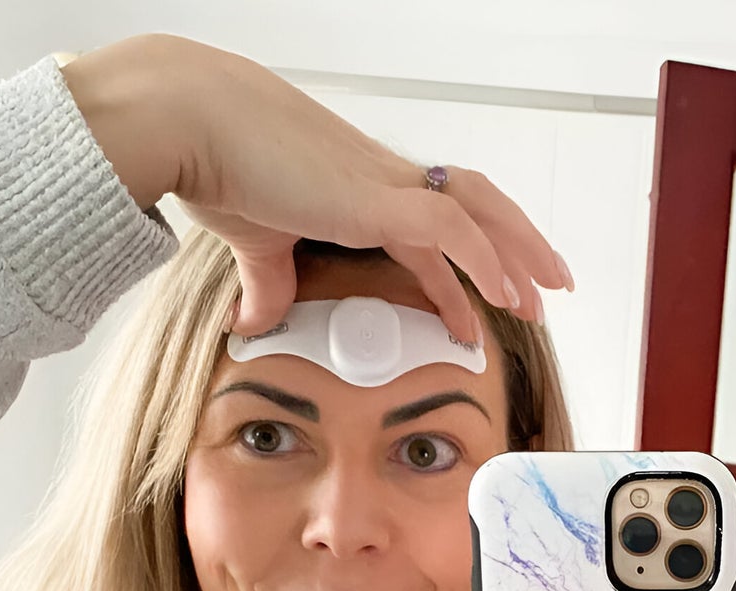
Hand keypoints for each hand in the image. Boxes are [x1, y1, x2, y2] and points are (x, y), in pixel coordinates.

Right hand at [61, 35, 570, 340]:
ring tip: (549, 292)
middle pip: (473, 206)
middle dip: (516, 248)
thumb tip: (256, 323)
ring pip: (478, 208)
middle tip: (548, 292)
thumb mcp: (252, 241)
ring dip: (519, 251)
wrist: (185, 123)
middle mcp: (381, 180)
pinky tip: (506, 292)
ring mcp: (382, 184)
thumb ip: (268, 283)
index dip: (463, 272)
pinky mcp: (374, 196)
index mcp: (358, 189)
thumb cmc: (212, 167)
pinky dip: (484, 258)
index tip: (484, 311)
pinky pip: (450, 225)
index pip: (431, 229)